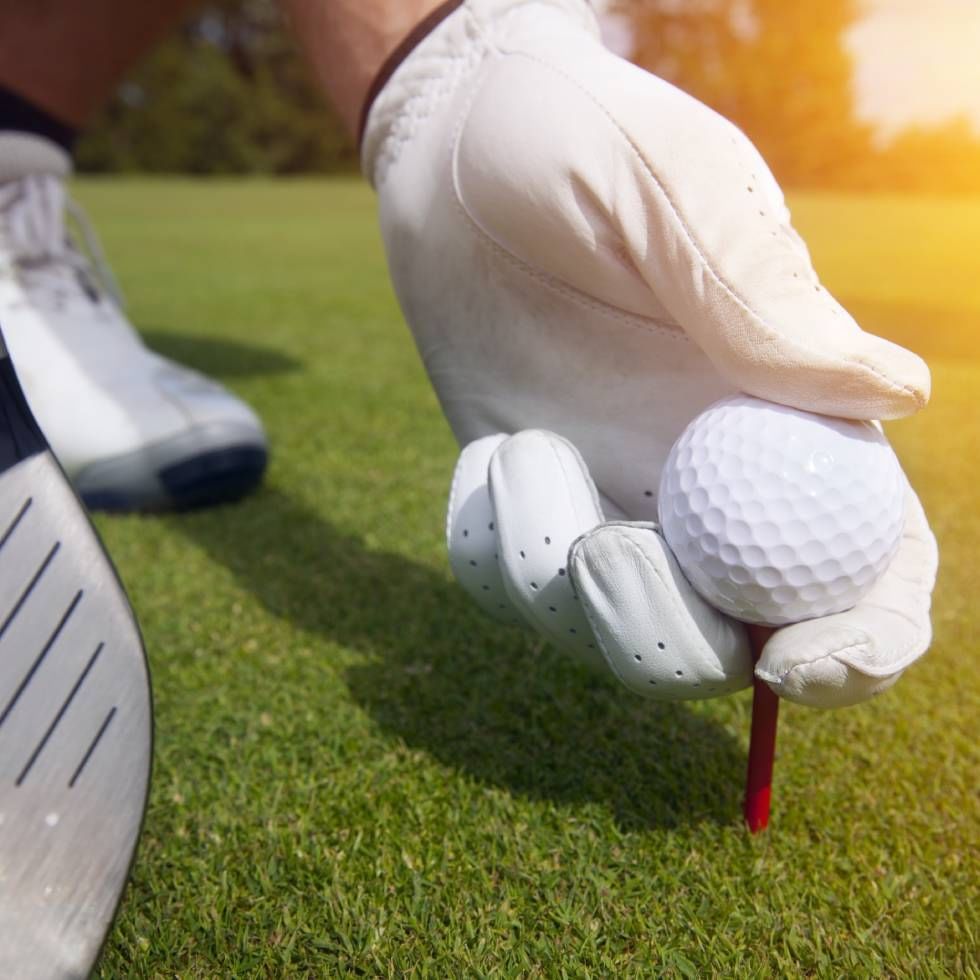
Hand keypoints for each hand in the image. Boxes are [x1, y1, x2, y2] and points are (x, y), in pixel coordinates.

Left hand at [363, 0, 937, 707]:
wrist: (461, 149)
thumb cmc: (584, 147)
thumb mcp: (676, 194)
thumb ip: (763, 298)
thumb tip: (895, 395)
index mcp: (789, 419)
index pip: (869, 568)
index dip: (860, 647)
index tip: (794, 666)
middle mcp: (709, 478)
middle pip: (727, 636)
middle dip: (664, 634)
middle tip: (602, 546)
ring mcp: (610, 495)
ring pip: (604, 628)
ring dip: (554, 579)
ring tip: (524, 449)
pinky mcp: (526, 497)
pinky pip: (513, 584)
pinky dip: (494, 547)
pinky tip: (493, 450)